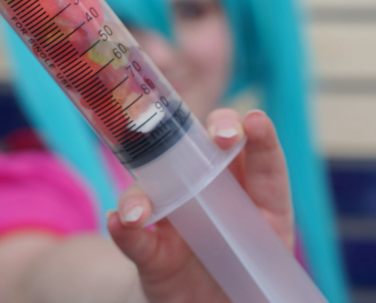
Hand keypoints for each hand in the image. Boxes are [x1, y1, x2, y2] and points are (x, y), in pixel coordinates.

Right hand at [107, 108, 293, 302]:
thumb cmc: (241, 282)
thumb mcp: (267, 274)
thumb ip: (271, 272)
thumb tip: (285, 291)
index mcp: (254, 203)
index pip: (261, 162)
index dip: (262, 138)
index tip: (257, 121)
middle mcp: (212, 195)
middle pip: (212, 146)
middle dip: (219, 130)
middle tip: (221, 136)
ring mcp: (177, 215)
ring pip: (161, 183)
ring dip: (148, 191)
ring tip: (143, 211)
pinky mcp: (149, 245)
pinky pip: (135, 233)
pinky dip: (125, 226)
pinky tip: (120, 222)